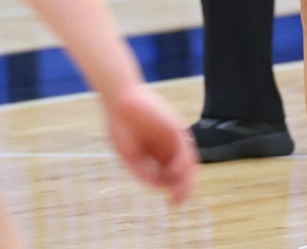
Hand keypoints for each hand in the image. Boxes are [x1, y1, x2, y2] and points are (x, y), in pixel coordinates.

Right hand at [104, 85, 195, 204]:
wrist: (118, 102)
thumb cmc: (120, 128)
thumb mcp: (130, 157)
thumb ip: (143, 172)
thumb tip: (157, 187)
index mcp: (156, 155)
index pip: (172, 175)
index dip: (173, 190)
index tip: (171, 202)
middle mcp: (168, 148)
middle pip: (183, 171)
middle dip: (183, 188)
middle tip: (177, 202)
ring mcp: (173, 138)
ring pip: (188, 162)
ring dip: (186, 179)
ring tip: (179, 193)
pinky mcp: (176, 127)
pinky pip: (185, 147)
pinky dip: (181, 162)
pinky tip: (173, 171)